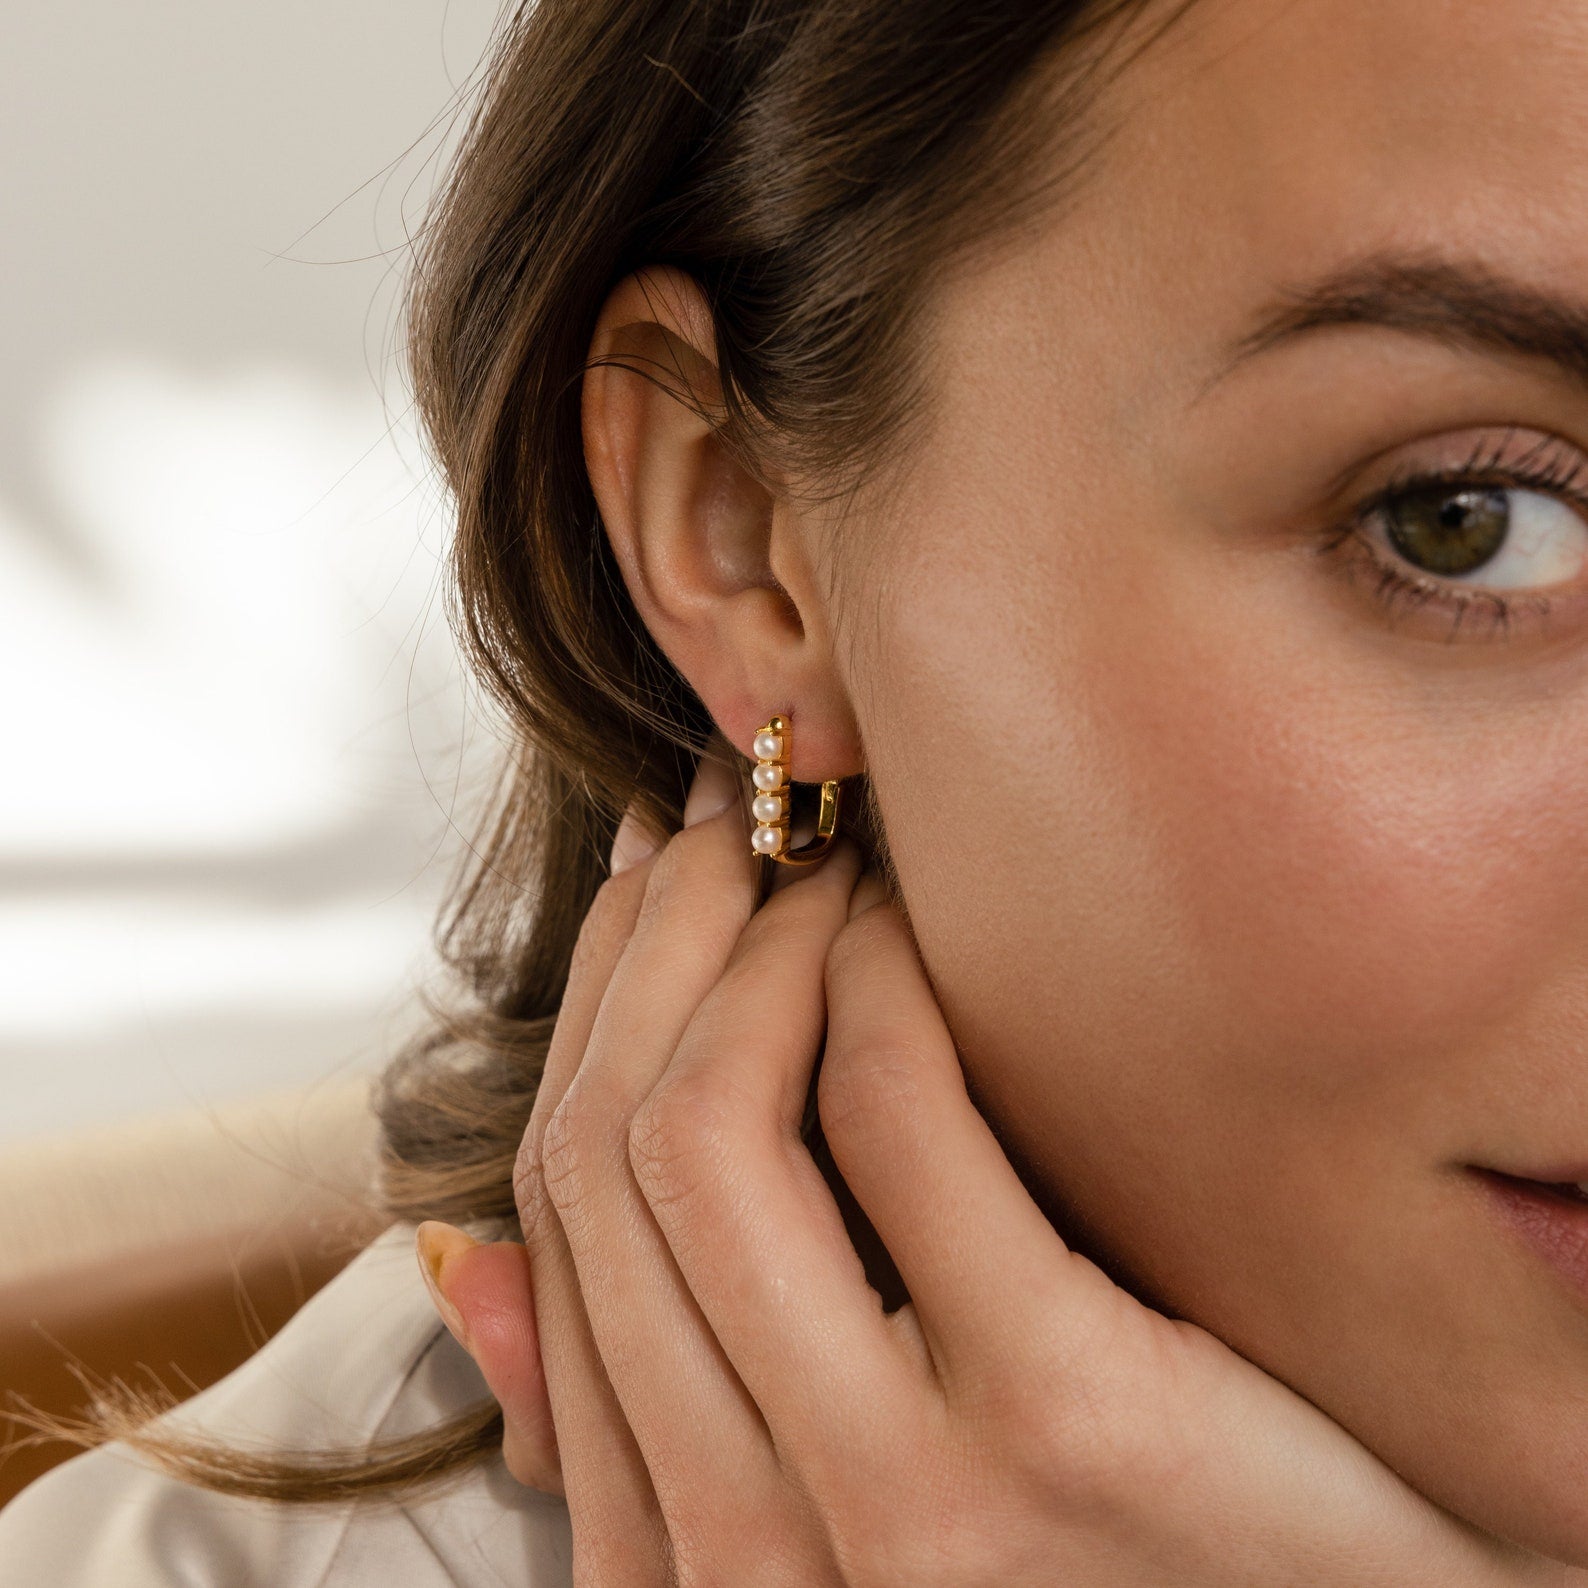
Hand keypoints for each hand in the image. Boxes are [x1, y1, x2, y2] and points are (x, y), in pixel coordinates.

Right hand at [417, 739, 1562, 1585]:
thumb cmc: (1093, 1570)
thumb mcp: (831, 1515)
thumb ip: (649, 1415)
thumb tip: (470, 1261)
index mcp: (680, 1564)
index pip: (553, 1230)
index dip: (583, 1019)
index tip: (643, 892)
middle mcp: (753, 1554)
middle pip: (610, 1155)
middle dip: (654, 942)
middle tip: (722, 826)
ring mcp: (899, 1497)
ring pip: (712, 1125)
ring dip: (755, 939)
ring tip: (813, 861)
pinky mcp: (1058, 1418)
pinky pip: (895, 1111)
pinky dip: (877, 973)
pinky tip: (905, 926)